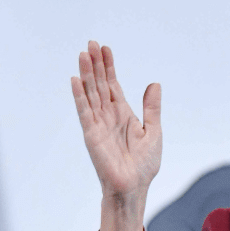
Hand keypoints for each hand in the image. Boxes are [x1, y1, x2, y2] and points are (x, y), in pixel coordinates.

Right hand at [71, 41, 161, 198]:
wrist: (134, 187)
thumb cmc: (143, 165)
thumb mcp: (153, 132)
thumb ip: (151, 108)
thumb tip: (154, 84)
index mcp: (122, 114)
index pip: (112, 85)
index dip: (108, 67)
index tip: (105, 49)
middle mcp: (108, 116)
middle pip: (99, 85)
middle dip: (95, 64)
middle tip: (91, 43)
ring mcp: (98, 124)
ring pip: (90, 93)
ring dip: (86, 74)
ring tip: (83, 54)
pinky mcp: (91, 135)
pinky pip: (84, 112)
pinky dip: (79, 96)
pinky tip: (75, 81)